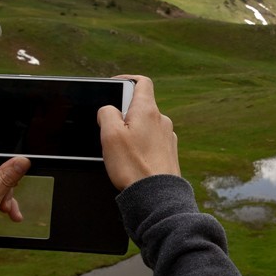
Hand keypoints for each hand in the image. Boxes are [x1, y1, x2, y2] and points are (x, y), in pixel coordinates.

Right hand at [97, 75, 179, 189]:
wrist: (156, 196)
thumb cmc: (133, 166)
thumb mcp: (110, 135)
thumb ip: (107, 114)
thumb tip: (108, 109)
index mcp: (148, 111)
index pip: (142, 82)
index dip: (126, 79)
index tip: (114, 85)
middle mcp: (162, 121)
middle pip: (141, 106)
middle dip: (124, 113)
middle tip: (109, 128)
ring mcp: (168, 137)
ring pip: (146, 125)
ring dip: (132, 131)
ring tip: (119, 149)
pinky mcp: (169, 153)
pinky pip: (152, 141)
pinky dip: (141, 145)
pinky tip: (132, 159)